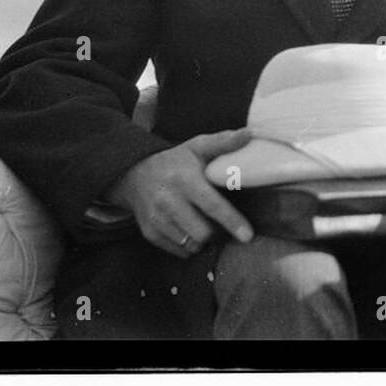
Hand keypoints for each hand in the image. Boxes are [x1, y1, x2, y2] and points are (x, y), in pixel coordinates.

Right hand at [104, 128, 254, 257]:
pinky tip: (189, 227)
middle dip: (217, 231)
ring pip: (192, 244)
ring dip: (204, 239)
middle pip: (203, 232)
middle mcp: (168, 201)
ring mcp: (156, 219)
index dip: (232, 221)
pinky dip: (189, 244)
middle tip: (220, 221)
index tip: (247, 235)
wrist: (135, 173)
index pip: (212, 205)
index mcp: (184, 179)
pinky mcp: (150, 233)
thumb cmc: (176, 161)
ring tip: (203, 221)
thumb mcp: (198, 146)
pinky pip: (179, 250)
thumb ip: (224, 142)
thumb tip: (250, 134)